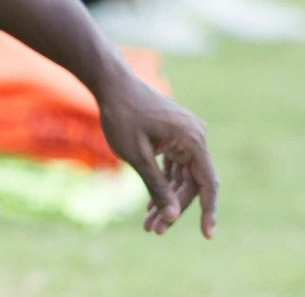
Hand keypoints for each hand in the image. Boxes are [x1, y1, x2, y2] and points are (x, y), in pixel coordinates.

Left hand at [97, 76, 216, 238]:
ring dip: (167, 198)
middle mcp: (196, 136)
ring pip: (182, 176)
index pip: (207, 183)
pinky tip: (150, 204)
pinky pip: (175, 165)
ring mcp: (186, 134)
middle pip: (191, 182)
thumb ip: (157, 186)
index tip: (206, 235)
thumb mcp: (137, 155)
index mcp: (193, 139)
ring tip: (149, 224)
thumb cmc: (121, 115)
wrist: (110, 82)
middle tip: (153, 230)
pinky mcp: (175, 134)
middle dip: (173, 207)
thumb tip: (172, 216)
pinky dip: (163, 182)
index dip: (207, 211)